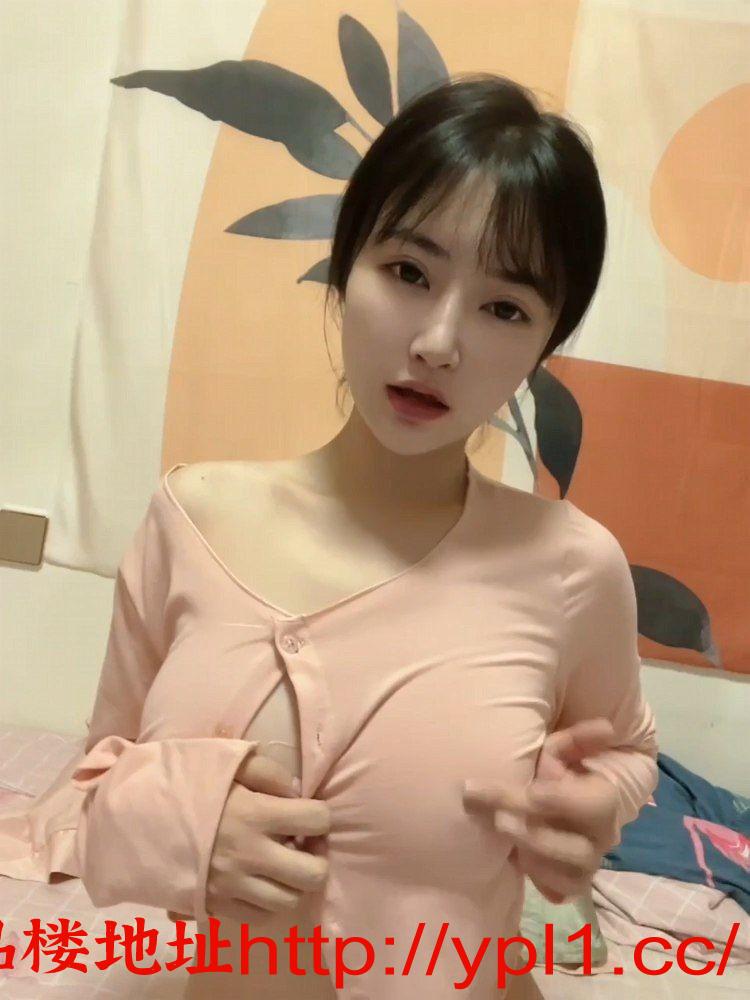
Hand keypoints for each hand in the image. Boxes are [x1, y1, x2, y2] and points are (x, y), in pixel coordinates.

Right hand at [168, 753, 329, 923]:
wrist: (134, 815)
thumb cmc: (184, 782)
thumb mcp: (227, 761)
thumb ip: (268, 772)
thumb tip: (297, 791)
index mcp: (256, 814)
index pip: (317, 820)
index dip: (319, 814)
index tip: (305, 812)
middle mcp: (250, 855)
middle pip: (313, 874)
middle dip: (315, 857)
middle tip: (301, 845)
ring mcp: (233, 886)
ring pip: (289, 900)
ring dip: (290, 882)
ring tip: (278, 865)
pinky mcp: (215, 907)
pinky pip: (259, 918)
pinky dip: (266, 903)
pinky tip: (257, 882)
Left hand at [463, 719, 619, 903]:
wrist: (549, 805)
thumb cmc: (553, 771)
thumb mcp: (560, 750)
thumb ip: (576, 739)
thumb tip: (606, 727)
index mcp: (603, 801)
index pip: (594, 805)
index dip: (563, 800)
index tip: (531, 792)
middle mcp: (600, 838)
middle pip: (577, 849)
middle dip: (535, 834)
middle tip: (497, 819)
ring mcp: (585, 865)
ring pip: (568, 876)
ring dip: (533, 858)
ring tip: (501, 842)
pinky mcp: (568, 884)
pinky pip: (557, 892)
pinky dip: (538, 879)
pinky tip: (515, 862)